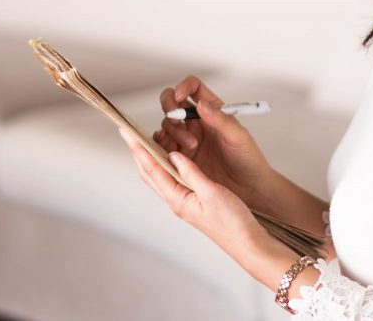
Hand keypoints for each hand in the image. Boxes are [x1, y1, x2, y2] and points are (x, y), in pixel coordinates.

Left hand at [119, 127, 270, 262]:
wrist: (246, 241)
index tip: (126, 132)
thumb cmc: (232, 222)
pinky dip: (168, 163)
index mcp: (178, 199)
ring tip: (147, 138)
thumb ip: (192, 173)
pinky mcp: (192, 199)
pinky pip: (173, 178)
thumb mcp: (212, 193)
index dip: (138, 149)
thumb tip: (174, 155)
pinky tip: (172, 155)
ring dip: (152, 156)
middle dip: (139, 151)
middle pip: (150, 172)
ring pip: (160, 175)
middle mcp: (177, 200)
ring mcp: (183, 200)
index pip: (152, 169)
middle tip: (130, 132)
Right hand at [153, 75, 274, 211]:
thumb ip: (220, 119)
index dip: (184, 86)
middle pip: (173, 103)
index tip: (179, 96)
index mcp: (213, 111)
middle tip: (176, 118)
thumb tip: (201, 105)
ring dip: (172, 131)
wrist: (248, 189)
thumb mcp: (238, 137)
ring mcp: (187, 139)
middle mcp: (197, 122)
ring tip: (191, 146)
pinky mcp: (181, 157)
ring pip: (166, 124)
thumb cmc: (248, 160)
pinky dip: (162, 146)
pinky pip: (164, 146)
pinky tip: (173, 153)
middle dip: (170, 107)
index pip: (194, 88)